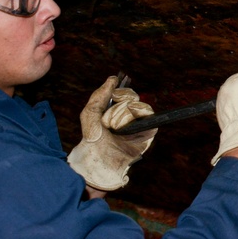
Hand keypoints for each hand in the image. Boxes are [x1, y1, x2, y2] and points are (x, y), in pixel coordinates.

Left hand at [67, 76, 157, 190]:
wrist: (99, 160)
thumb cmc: (92, 139)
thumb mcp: (89, 114)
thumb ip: (100, 95)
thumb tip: (113, 78)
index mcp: (115, 109)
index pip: (123, 91)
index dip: (119, 90)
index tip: (113, 93)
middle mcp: (128, 114)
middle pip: (130, 95)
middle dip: (117, 106)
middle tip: (109, 121)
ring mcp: (138, 122)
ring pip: (137, 104)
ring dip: (122, 114)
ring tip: (116, 128)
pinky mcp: (148, 130)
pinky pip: (148, 113)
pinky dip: (135, 116)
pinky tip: (125, 128)